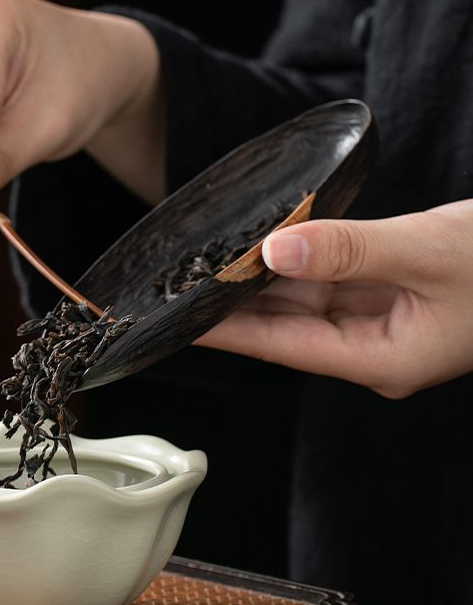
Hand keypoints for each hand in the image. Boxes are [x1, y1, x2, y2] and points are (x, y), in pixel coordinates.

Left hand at [196, 200, 472, 397]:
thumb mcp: (424, 251)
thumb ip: (349, 251)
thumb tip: (276, 250)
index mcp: (382, 361)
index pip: (283, 347)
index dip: (228, 331)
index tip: (179, 321)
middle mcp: (373, 350)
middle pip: (286, 327)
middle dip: (235, 302)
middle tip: (181, 281)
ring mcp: (380, 323)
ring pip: (305, 301)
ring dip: (263, 279)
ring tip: (211, 259)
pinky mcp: (387, 295)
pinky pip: (329, 281)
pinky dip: (297, 262)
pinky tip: (267, 244)